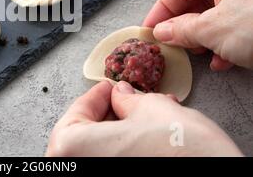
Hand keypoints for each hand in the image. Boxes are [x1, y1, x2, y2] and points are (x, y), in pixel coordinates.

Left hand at [46, 81, 242, 156]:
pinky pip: (116, 161)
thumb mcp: (152, 110)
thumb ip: (128, 100)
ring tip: (147, 116)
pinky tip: (149, 136)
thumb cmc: (181, 150)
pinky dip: (127, 148)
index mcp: (74, 148)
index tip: (107, 87)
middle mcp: (80, 169)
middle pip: (86, 135)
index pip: (76, 115)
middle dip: (110, 113)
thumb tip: (120, 95)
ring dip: (122, 130)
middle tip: (127, 99)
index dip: (94, 95)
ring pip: (103, 150)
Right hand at [143, 0, 252, 70]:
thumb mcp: (213, 30)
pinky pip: (239, 17)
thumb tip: (163, 31)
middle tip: (175, 44)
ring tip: (200, 55)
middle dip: (185, 25)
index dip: (161, 10)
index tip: (150, 30)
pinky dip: (227, 38)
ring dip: (205, 36)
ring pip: (219, 10)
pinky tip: (225, 59)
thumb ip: (181, 30)